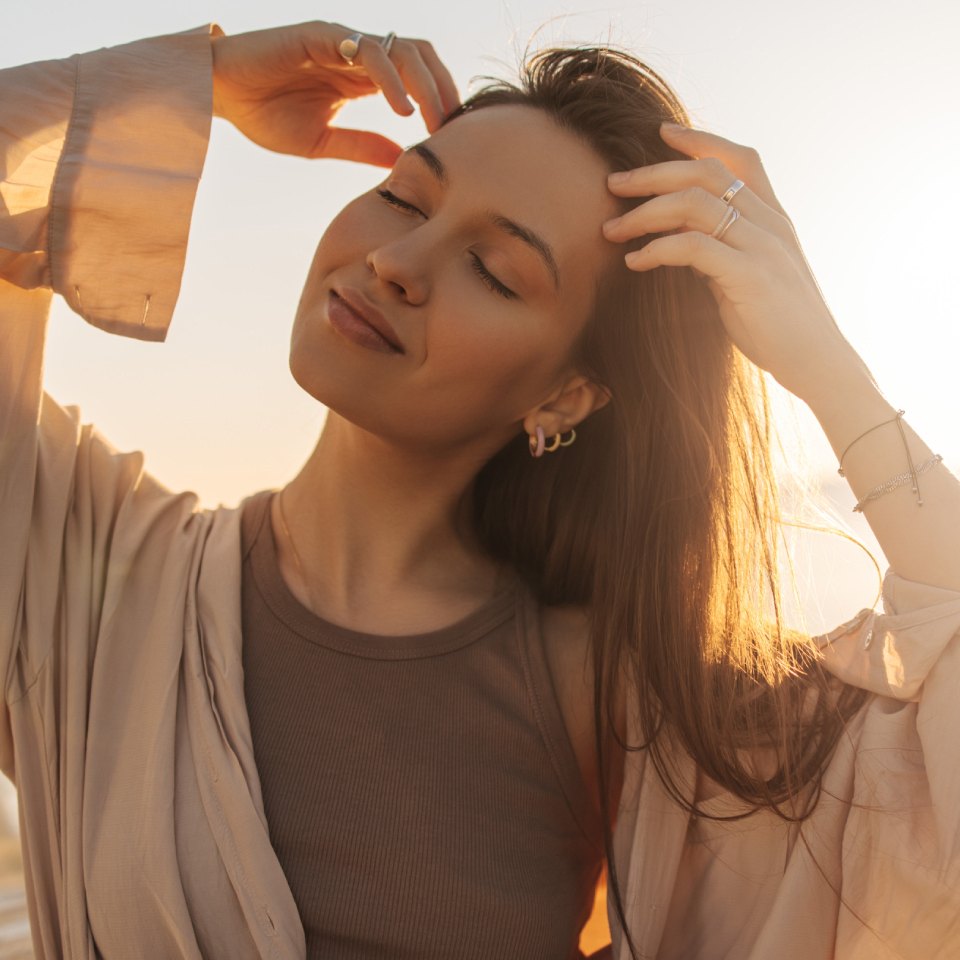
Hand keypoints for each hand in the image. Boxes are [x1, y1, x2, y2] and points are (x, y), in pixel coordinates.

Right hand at [210, 22, 459, 166]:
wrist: (219, 94)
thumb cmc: (265, 114)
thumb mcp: (323, 141)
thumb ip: (363, 146)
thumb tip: (401, 159)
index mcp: (362, 76)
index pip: (416, 77)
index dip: (438, 102)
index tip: (448, 137)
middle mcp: (357, 54)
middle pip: (420, 56)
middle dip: (443, 89)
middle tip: (451, 129)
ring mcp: (342, 41)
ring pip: (401, 48)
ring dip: (424, 84)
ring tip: (432, 119)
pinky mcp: (322, 34)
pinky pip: (368, 50)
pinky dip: (391, 79)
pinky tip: (400, 109)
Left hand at [602, 123, 869, 401]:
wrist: (818, 362)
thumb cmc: (778, 326)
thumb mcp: (748, 276)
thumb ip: (721, 252)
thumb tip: (681, 242)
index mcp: (773, 218)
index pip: (740, 160)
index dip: (701, 140)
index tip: (661, 132)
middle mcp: (770, 224)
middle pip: (706, 174)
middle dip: (652, 174)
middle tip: (611, 183)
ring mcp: (762, 247)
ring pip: (693, 204)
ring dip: (644, 213)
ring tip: (612, 229)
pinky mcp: (750, 276)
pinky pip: (693, 247)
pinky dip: (657, 249)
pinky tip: (634, 261)